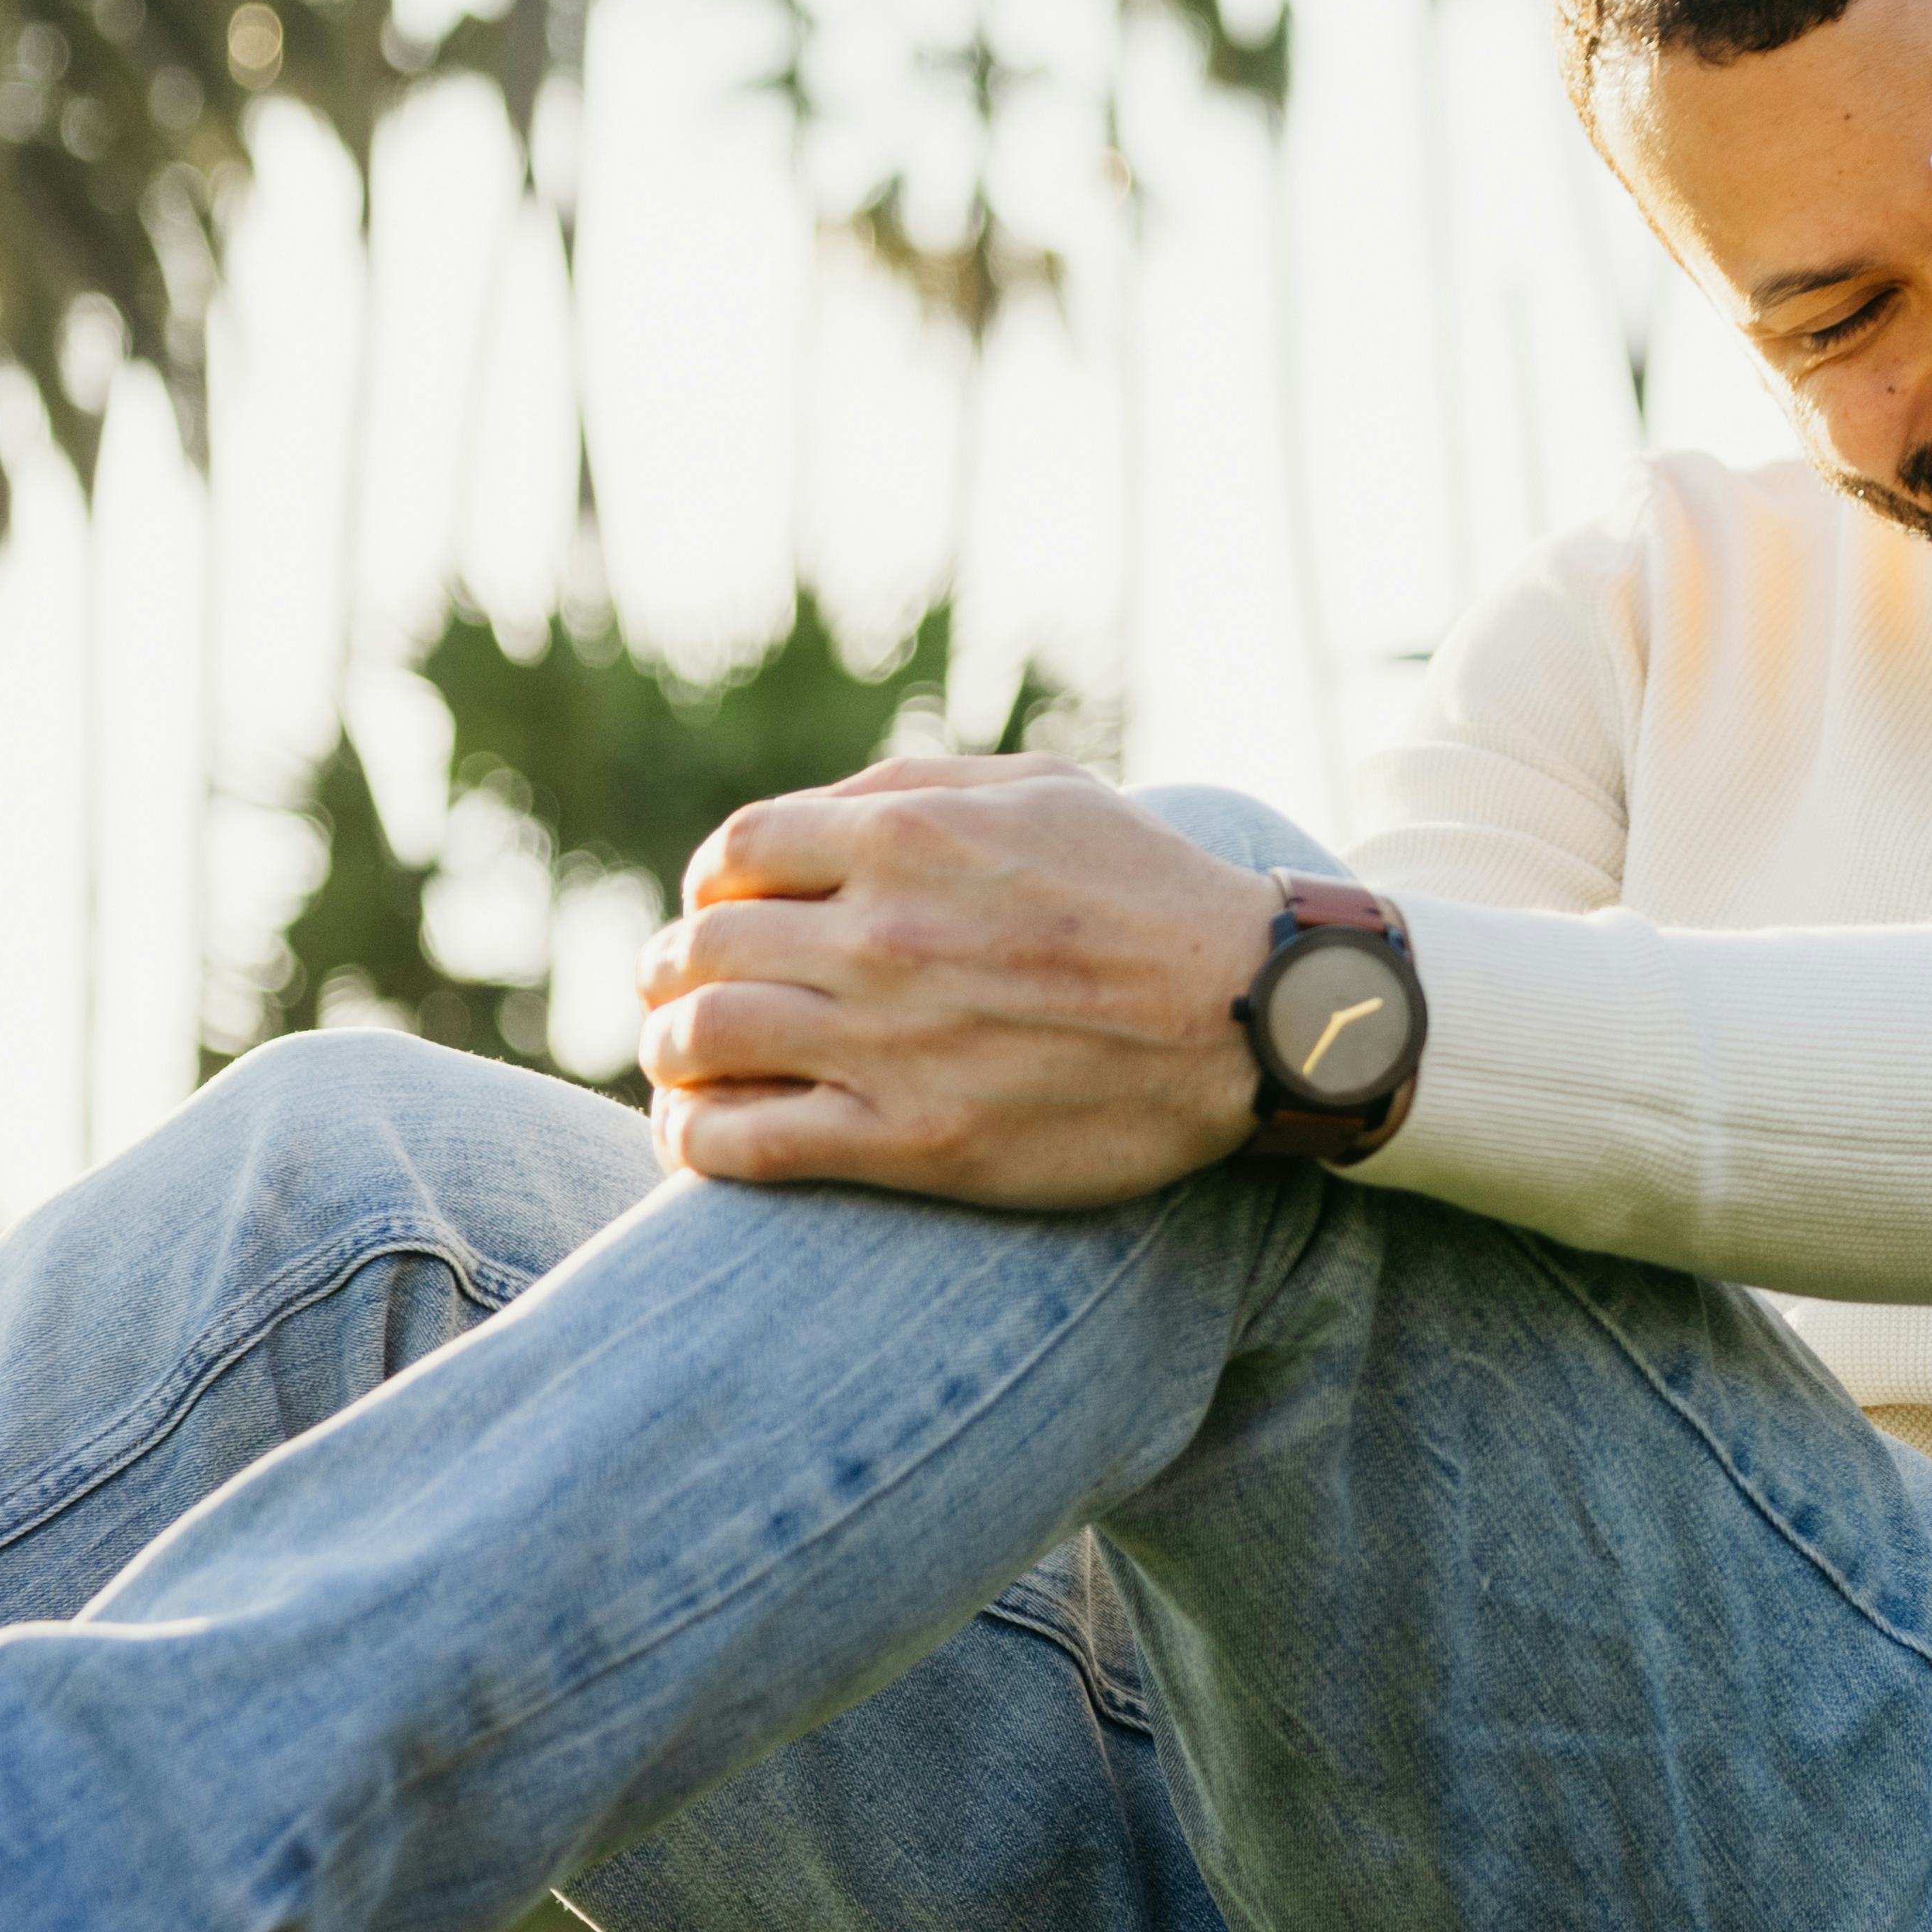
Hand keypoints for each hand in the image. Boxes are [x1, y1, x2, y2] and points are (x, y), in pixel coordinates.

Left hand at [633, 757, 1279, 1204]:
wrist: (1261, 1019)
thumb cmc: (1157, 896)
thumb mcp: (1051, 792)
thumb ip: (921, 786)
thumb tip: (813, 815)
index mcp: (910, 837)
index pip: (734, 852)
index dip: (712, 884)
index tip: (726, 913)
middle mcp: (884, 932)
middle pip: (699, 947)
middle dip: (673, 972)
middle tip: (687, 995)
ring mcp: (892, 1041)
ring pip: (700, 1041)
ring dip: (670, 1054)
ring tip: (685, 1068)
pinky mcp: (911, 1141)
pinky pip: (743, 1145)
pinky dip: (697, 1140)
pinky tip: (703, 1136)